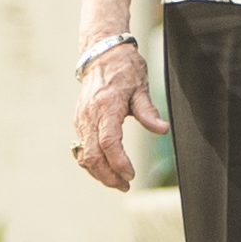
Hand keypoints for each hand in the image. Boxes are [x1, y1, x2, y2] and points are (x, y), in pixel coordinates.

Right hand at [68, 36, 161, 192]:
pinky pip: (81, 149)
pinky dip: (92, 164)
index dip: (118, 162)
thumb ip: (148, 111)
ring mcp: (81, 120)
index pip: (108, 142)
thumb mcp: (140, 87)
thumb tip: (162, 130)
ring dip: (99, 173)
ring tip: (118, 182)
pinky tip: (106, 170)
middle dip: (108, 175)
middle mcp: (89, 115)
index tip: (131, 174)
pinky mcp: (78, 122)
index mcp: (106, 106)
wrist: (101, 55)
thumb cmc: (124, 70)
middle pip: (93, 155)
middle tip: (125, 186)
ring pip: (84, 156)